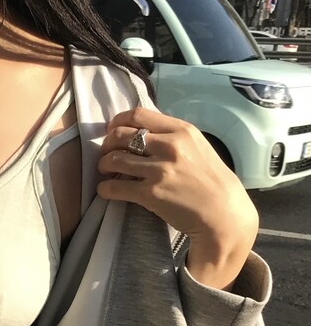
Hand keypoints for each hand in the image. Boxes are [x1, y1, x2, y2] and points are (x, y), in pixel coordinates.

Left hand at [98, 107, 258, 289]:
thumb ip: (172, 136)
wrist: (222, 211)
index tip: (112, 129)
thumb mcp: (197, 146)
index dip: (118, 121)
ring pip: (114, 159)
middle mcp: (169, 146)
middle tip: (105, 153)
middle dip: (107, 143)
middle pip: (121, 135)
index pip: (139, 114)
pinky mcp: (150, 194)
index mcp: (181, 130)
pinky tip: (105, 190)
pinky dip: (105, 188)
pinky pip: (115, 187)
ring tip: (104, 170)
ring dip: (103, 164)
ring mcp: (159, 170)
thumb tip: (143, 131)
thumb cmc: (209, 179)